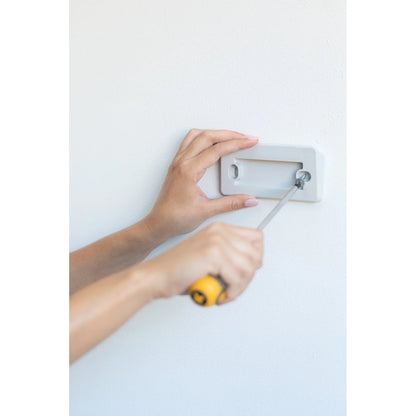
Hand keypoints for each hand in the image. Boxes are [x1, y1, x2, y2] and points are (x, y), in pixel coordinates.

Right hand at [139, 222, 262, 303]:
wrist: (155, 276)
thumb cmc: (178, 271)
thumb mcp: (209, 258)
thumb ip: (230, 257)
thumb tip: (255, 265)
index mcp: (219, 228)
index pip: (256, 238)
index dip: (256, 257)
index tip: (247, 271)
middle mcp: (219, 231)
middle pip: (255, 254)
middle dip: (248, 276)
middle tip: (235, 288)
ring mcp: (217, 241)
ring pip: (248, 268)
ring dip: (240, 287)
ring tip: (226, 293)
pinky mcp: (213, 254)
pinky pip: (237, 278)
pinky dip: (232, 292)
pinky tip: (221, 295)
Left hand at [144, 129, 258, 239]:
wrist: (159, 224)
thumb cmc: (174, 217)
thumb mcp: (207, 211)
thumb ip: (231, 203)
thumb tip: (247, 199)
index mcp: (189, 170)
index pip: (217, 149)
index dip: (236, 143)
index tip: (248, 141)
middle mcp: (182, 163)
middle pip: (207, 136)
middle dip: (229, 134)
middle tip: (245, 137)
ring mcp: (178, 162)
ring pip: (196, 135)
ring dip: (215, 133)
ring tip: (230, 136)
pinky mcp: (177, 165)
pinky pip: (189, 142)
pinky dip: (203, 137)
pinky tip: (211, 143)